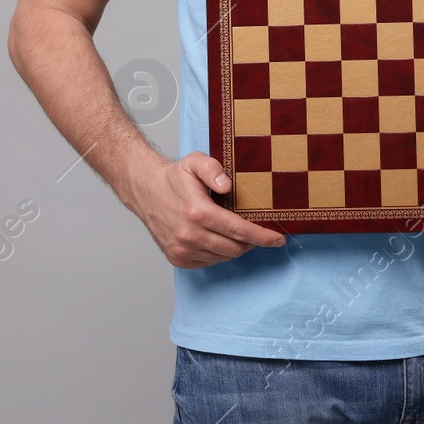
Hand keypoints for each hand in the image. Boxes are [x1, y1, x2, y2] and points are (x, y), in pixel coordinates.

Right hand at [125, 151, 285, 267]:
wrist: (145, 190)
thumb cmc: (174, 177)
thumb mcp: (195, 162)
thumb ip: (214, 169)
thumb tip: (227, 186)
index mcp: (198, 213)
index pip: (240, 231)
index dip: (263, 236)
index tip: (278, 239)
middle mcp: (189, 235)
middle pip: (235, 248)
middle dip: (251, 242)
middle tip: (256, 230)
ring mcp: (182, 249)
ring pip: (222, 256)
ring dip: (233, 247)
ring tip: (232, 230)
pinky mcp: (177, 258)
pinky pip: (208, 262)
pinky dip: (217, 252)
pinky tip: (215, 237)